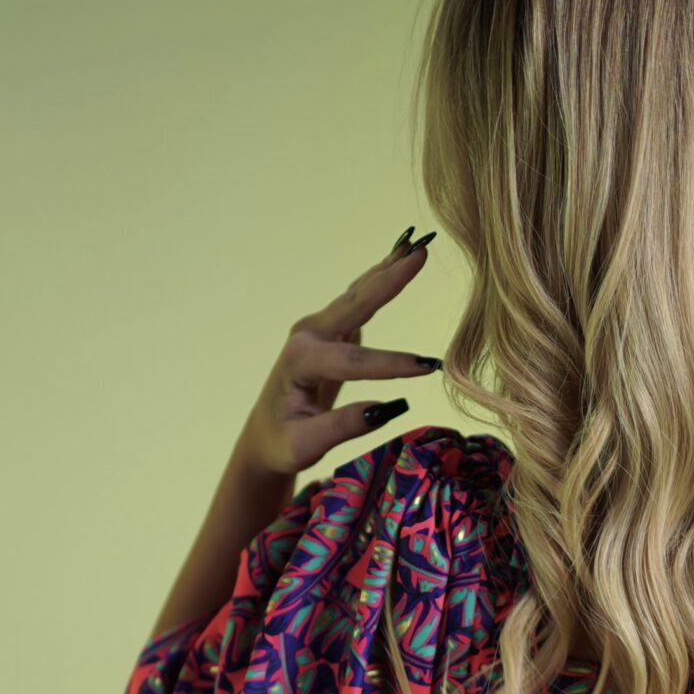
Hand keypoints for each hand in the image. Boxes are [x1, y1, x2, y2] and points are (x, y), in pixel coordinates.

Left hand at [232, 225, 445, 481]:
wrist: (266, 435)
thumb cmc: (283, 443)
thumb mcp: (305, 445)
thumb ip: (342, 426)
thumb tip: (388, 408)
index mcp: (299, 361)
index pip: (351, 361)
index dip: (390, 364)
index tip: (427, 369)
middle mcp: (307, 335)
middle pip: (354, 304)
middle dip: (389, 281)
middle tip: (422, 255)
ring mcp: (318, 329)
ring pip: (359, 295)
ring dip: (389, 271)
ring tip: (418, 247)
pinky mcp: (331, 331)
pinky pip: (361, 301)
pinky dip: (383, 280)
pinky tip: (401, 260)